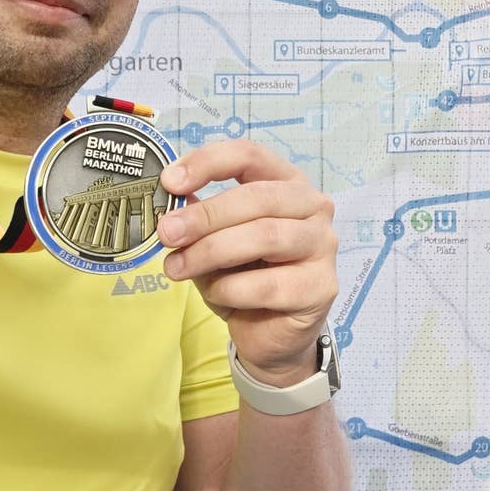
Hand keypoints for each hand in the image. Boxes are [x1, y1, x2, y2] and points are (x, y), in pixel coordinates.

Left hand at [155, 139, 337, 385]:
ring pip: (264, 236)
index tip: (171, 182)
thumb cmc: (245, 278)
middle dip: (205, 215)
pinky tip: (216, 293)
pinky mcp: (321, 286)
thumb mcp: (213, 241)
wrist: (270, 334)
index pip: (250, 156)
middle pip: (258, 197)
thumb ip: (197, 218)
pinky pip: (268, 284)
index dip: (209, 163)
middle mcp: (313, 207)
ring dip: (211, 251)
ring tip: (177, 267)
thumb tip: (167, 200)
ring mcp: (322, 245)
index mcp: (286, 183)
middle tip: (168, 232)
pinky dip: (231, 289)